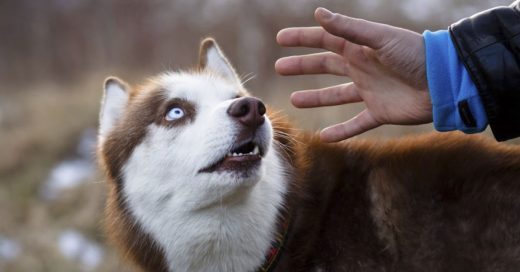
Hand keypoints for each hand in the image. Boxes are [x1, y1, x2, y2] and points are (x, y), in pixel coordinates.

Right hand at [275, 7, 431, 141]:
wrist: (445, 82)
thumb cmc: (415, 54)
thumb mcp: (380, 38)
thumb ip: (349, 29)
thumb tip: (319, 13)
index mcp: (361, 47)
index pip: (325, 39)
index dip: (303, 38)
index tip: (281, 39)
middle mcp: (362, 67)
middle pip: (326, 66)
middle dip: (303, 66)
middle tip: (280, 67)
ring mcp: (370, 90)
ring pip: (336, 95)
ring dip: (315, 97)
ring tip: (294, 100)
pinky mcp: (380, 112)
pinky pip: (356, 124)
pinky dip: (341, 132)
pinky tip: (324, 137)